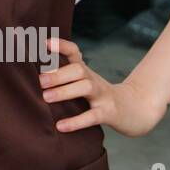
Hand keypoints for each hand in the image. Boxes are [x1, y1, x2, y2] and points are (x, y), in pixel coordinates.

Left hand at [39, 37, 165, 137]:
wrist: (134, 110)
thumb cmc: (99, 96)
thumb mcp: (83, 82)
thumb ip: (63, 77)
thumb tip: (34, 76)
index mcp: (85, 72)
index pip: (74, 52)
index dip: (61, 45)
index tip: (45, 43)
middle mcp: (93, 80)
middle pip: (78, 70)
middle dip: (58, 74)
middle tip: (39, 81)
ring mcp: (103, 96)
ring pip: (86, 87)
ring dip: (64, 91)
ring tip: (46, 97)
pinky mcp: (108, 113)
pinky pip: (92, 116)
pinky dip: (76, 121)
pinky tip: (60, 126)